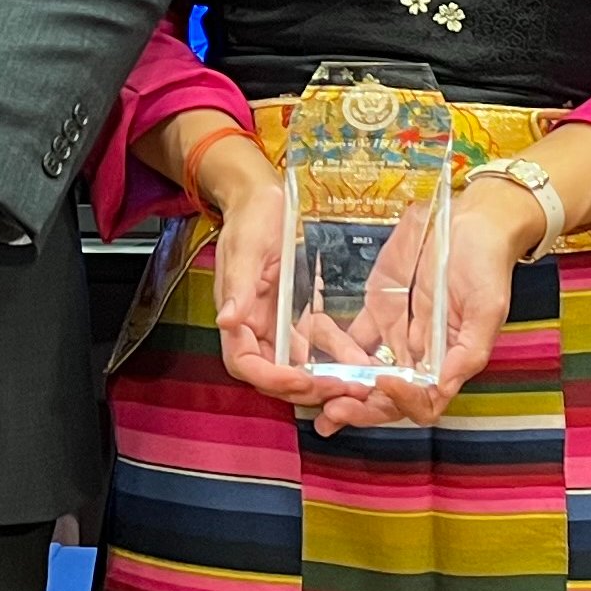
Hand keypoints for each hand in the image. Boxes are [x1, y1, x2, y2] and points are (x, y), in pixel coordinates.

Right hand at [197, 146, 347, 414]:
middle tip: (342, 392)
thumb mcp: (244, 247)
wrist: (265, 197)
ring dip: (326, 381)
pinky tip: (363, 362)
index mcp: (237, 315)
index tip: (301, 379)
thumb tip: (227, 321)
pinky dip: (338, 357)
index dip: (272, 378)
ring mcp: (280, 324)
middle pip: (276, 375)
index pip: (246, 363)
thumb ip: (237, 286)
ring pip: (300, 366)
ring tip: (358, 387)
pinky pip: (319, 344)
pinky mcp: (300, 315)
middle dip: (307, 389)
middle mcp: (257, 327)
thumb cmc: (251, 218)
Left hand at [317, 178, 540, 433]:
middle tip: (333, 411)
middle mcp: (419, 355)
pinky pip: (351, 337)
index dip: (402, 401)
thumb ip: (469, 350)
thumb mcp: (488, 308)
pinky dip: (331, 346)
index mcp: (447, 361)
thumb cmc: (488, 265)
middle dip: (360, 408)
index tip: (383, 382)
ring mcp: (396, 334)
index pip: (423, 400)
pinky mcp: (378, 310)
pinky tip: (310, 347)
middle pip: (387, 396)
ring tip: (312, 391)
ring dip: (340, 387)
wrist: (473, 223)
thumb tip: (443, 386)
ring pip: (365, 374)